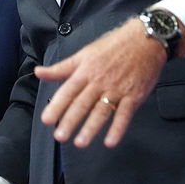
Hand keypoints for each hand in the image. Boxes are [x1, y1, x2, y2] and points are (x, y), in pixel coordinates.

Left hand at [35, 18, 164, 147]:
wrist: (146, 39)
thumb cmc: (113, 46)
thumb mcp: (84, 53)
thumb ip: (62, 68)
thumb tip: (38, 73)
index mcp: (86, 71)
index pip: (68, 90)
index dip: (57, 105)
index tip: (46, 120)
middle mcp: (100, 81)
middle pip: (83, 103)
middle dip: (71, 120)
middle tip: (60, 137)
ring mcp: (117, 89)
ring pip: (102, 111)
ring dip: (91, 128)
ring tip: (80, 143)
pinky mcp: (134, 95)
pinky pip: (125, 114)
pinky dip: (118, 128)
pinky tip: (110, 141)